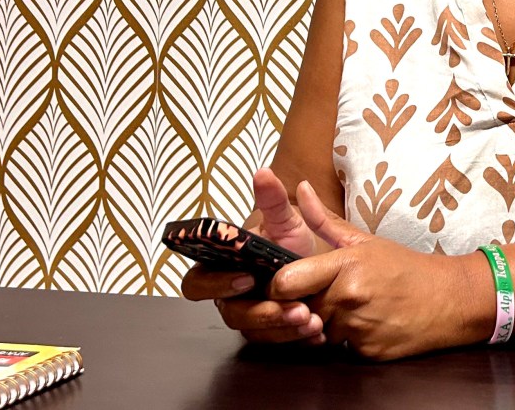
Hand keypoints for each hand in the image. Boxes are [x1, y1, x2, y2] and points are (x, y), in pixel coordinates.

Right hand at [181, 168, 326, 344]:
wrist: (313, 262)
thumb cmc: (287, 241)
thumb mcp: (285, 219)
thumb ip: (272, 200)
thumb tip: (263, 172)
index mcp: (219, 268)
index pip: (197, 283)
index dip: (216, 284)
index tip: (246, 278)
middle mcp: (228, 296)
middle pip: (230, 314)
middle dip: (260, 313)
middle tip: (291, 307)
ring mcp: (248, 316)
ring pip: (255, 331)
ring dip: (283, 328)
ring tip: (312, 320)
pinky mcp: (269, 333)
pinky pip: (276, 342)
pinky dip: (296, 338)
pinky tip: (317, 333)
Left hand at [271, 181, 491, 360]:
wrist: (449, 299)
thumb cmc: (404, 267)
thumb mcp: (364, 241)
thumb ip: (324, 220)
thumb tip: (300, 189)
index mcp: (345, 265)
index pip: (287, 282)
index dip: (280, 286)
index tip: (287, 284)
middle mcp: (348, 298)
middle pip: (301, 308)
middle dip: (308, 304)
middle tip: (327, 294)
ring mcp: (358, 328)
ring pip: (319, 331)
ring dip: (328, 324)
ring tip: (353, 308)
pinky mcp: (367, 352)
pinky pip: (341, 348)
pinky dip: (349, 339)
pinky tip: (368, 324)